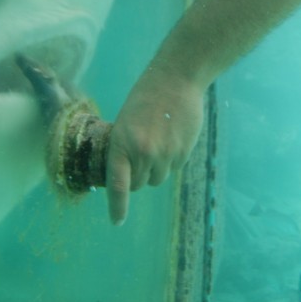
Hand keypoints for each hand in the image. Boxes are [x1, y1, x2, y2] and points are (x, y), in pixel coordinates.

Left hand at [105, 66, 205, 224]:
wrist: (176, 80)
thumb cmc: (145, 97)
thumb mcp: (125, 122)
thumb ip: (125, 148)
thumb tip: (127, 174)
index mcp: (122, 144)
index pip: (118, 185)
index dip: (117, 206)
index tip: (116, 221)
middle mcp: (144, 153)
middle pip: (140, 184)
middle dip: (138, 175)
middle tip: (139, 153)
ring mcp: (166, 155)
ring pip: (158, 178)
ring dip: (156, 167)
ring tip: (158, 140)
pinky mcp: (183, 152)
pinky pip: (174, 168)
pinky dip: (171, 159)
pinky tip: (171, 136)